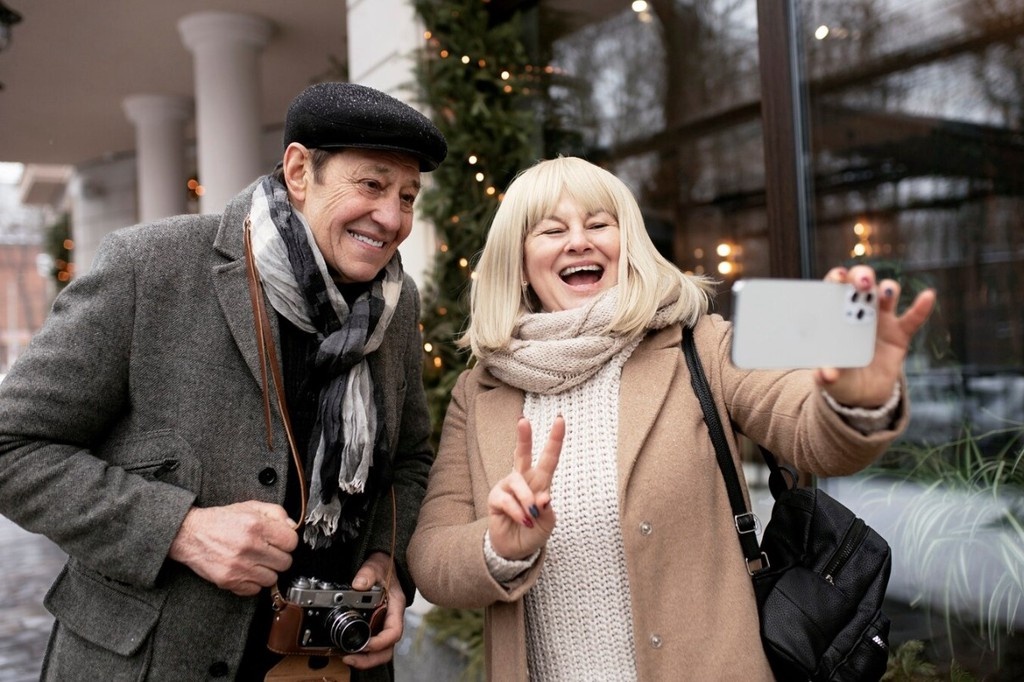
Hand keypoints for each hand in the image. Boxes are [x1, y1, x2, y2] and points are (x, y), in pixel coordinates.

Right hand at [168, 500, 297, 595]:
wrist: (190, 534)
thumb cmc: (220, 521)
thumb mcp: (250, 506)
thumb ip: (276, 513)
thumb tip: (292, 526)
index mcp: (256, 525)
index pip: (291, 542)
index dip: (288, 541)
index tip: (281, 541)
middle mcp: (249, 546)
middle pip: (285, 562)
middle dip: (279, 556)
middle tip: (268, 552)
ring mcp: (239, 566)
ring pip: (272, 579)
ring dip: (267, 571)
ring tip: (257, 561)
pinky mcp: (229, 581)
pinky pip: (255, 590)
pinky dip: (253, 583)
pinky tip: (247, 571)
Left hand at [342, 551, 404, 669]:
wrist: (383, 565)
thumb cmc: (384, 566)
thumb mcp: (376, 566)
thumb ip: (368, 573)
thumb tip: (358, 584)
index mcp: (395, 607)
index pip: (394, 632)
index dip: (380, 642)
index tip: (365, 644)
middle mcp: (391, 619)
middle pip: (387, 649)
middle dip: (370, 658)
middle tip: (350, 658)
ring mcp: (383, 624)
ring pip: (380, 650)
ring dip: (365, 658)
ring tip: (346, 656)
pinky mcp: (374, 626)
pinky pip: (371, 644)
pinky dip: (361, 650)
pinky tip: (347, 648)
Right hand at [487, 415, 563, 560]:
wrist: (516, 550)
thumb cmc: (534, 531)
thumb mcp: (548, 523)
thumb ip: (548, 510)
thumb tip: (544, 497)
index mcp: (541, 481)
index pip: (549, 457)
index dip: (555, 439)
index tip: (560, 419)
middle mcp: (523, 479)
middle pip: (522, 453)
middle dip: (524, 437)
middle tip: (523, 421)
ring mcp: (507, 487)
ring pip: (518, 482)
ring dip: (527, 501)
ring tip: (531, 517)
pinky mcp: (495, 498)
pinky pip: (507, 500)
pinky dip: (518, 512)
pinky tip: (522, 520)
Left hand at [816, 264, 935, 406]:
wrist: (864, 394)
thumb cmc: (841, 378)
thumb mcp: (832, 378)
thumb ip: (825, 375)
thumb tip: (824, 375)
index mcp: (836, 316)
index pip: (834, 289)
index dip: (836, 279)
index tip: (838, 278)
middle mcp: (858, 311)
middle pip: (861, 283)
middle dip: (862, 276)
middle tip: (862, 283)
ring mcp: (881, 320)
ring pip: (886, 293)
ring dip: (886, 289)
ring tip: (885, 293)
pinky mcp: (900, 334)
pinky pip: (913, 318)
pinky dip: (921, 307)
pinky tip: (928, 296)